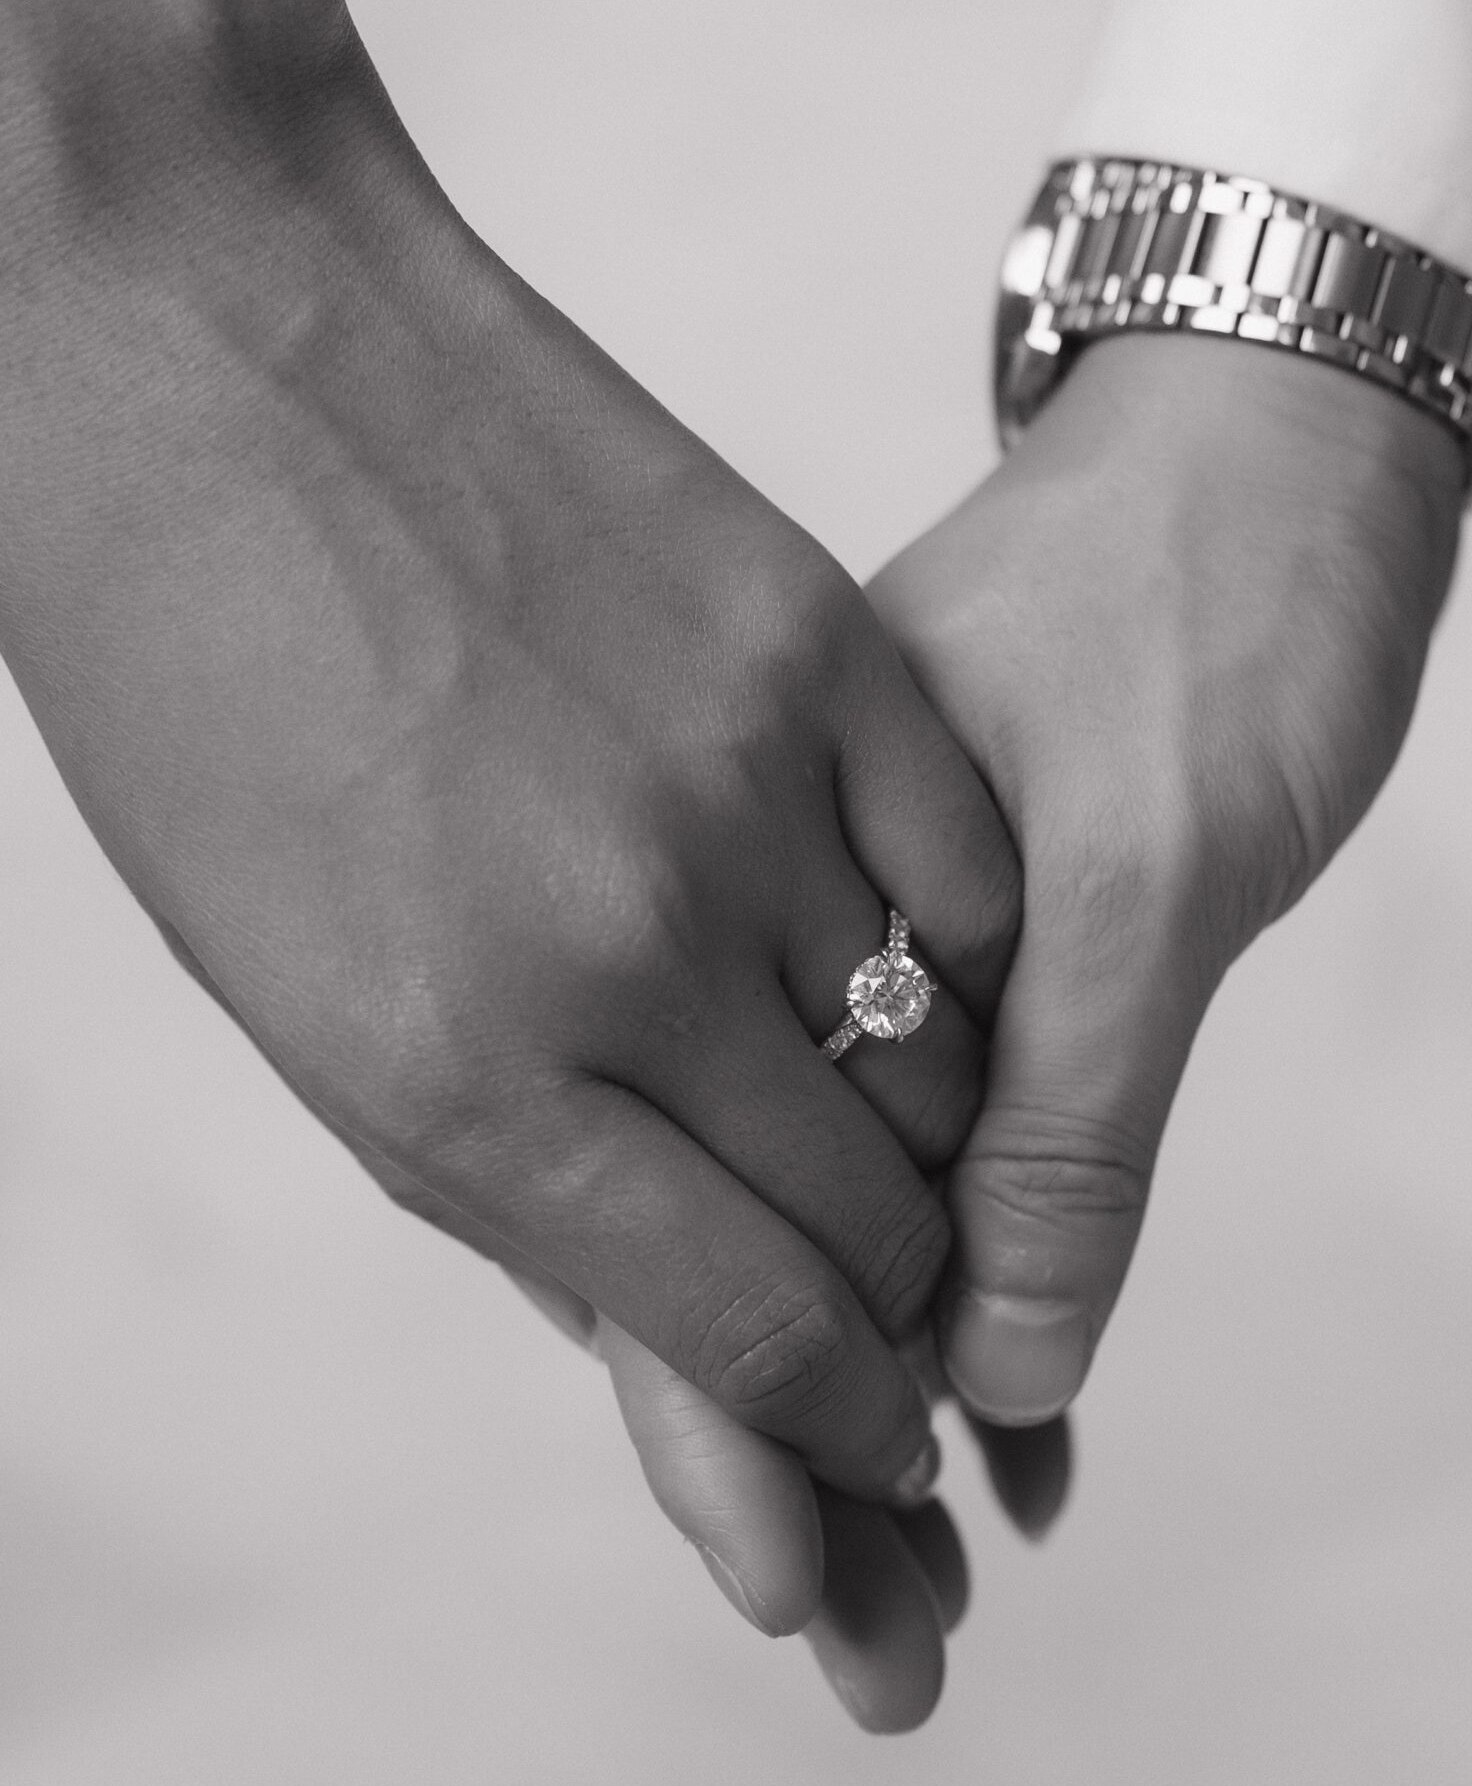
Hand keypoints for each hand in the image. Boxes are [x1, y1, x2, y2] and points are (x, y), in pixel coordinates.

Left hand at [0, 0, 1018, 1538]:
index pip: (745, 1326)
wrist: (201, 335)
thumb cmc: (196, 695)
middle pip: (867, 1220)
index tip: (884, 1450)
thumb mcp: (294, 996)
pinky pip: (961, 878)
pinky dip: (954, 957)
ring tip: (882, 1142)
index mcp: (452, 1076)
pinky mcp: (814, 649)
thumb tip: (687, 1340)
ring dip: (926, 1141)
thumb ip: (504, 1180)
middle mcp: (622, 954)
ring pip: (937, 1060)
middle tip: (900, 1327)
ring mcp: (740, 788)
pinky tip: (893, 957)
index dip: (836, 1425)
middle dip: (894, 1313)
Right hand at [604, 330, 1460, 1729]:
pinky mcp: (966, 963)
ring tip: (934, 1615)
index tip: (805, 1603)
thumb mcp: (1156, 861)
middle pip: (761, 1256)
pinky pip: (944, 1166)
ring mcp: (867, 956)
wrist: (1271, 445)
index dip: (747, 1424)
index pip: (713, 1213)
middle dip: (818, 1474)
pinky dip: (982, 1296)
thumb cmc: (1217, 608)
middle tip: (887, 1682)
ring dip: (895, 1413)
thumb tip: (998, 1376)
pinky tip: (1014, 1426)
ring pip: (848, 1229)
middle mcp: (794, 949)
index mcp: (778, 907)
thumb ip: (1074, 1111)